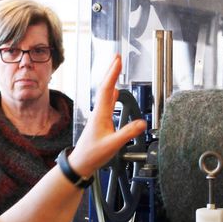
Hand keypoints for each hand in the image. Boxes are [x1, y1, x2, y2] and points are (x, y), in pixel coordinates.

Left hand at [68, 55, 146, 176]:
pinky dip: (111, 93)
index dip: (113, 74)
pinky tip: (114, 92)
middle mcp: (98, 112)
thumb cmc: (92, 155)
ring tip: (116, 69)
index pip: (107, 89)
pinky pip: (107, 102)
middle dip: (111, 71)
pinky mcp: (100, 121)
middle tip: (117, 57)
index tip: (118, 61)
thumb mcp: (112, 145)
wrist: (80, 164)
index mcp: (101, 115)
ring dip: (111, 80)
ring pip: (105, 94)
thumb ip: (127, 133)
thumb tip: (142, 123)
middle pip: (105, 87)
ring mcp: (99, 116)